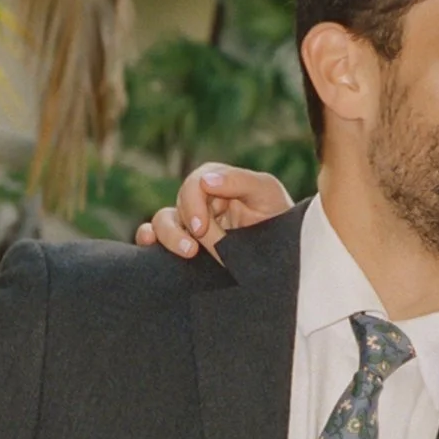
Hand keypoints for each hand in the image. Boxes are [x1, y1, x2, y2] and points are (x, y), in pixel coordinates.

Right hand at [135, 162, 292, 259]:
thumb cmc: (281, 219)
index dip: (192, 205)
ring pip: (163, 222)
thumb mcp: (266, 193)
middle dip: (180, 227)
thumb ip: (238, 181)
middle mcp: (202, 204)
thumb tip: (203, 181)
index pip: (193, 185)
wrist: (290, 258)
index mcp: (218, 184)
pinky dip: (148, 240)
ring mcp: (193, 227)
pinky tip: (149, 245)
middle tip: (193, 249)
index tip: (202, 229)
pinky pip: (157, 240)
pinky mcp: (189, 249)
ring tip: (187, 254)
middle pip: (176, 206)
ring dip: (167, 236)